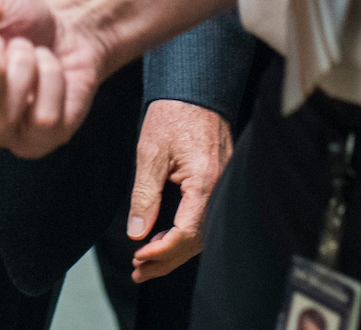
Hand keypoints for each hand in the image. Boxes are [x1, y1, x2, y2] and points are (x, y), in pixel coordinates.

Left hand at [125, 101, 231, 280]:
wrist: (196, 90)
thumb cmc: (173, 114)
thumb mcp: (150, 153)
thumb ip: (145, 195)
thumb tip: (137, 233)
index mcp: (205, 181)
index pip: (187, 232)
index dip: (162, 251)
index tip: (138, 257)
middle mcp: (220, 189)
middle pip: (197, 240)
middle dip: (167, 260)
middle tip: (139, 272)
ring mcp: (223, 187)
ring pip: (202, 233)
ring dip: (174, 251)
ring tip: (146, 263)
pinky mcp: (220, 184)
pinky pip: (205, 219)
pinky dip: (184, 234)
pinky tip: (163, 239)